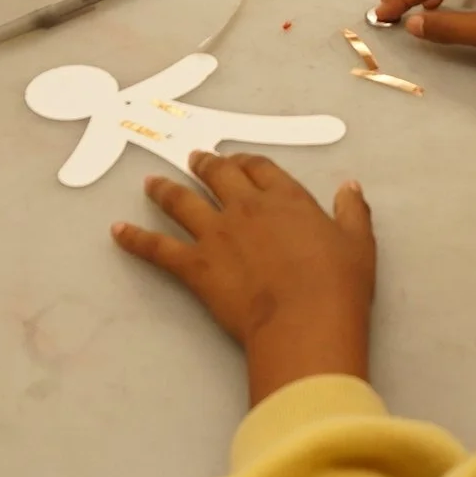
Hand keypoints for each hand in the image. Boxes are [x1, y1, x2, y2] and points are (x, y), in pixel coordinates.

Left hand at [114, 153, 375, 404]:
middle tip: (193, 158)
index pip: (260, 168)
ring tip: (151, 183)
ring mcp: (216, 234)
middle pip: (218, 175)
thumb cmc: (338, 284)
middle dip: (204, 164)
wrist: (304, 318)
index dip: (247, 162)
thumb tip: (350, 186)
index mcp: (286, 198)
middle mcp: (246, 207)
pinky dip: (135, 239)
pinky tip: (117, 231)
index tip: (238, 160)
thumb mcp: (358, 243)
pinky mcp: (195, 266)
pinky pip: (158, 248)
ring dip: (165, 190)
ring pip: (182, 202)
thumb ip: (352, 211)